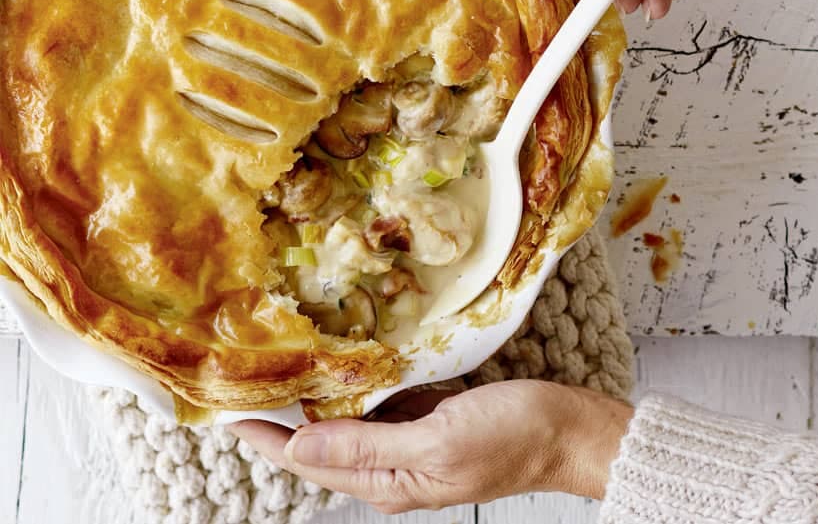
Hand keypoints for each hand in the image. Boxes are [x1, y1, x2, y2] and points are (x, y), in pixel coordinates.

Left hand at [231, 380, 632, 513]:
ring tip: (279, 367)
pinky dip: (352, 388)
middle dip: (279, 417)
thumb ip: (366, 444)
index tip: (223, 409)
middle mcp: (388, 466)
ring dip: (312, 400)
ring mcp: (407, 442)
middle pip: (318, 444)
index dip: (263, 436)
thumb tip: (300, 443)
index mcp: (386, 481)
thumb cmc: (509, 437)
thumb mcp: (434, 442)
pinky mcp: (425, 417)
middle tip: (244, 378)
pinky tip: (339, 365)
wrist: (565, 429)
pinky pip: (376, 404)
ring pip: (343, 422)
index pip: (307, 460)